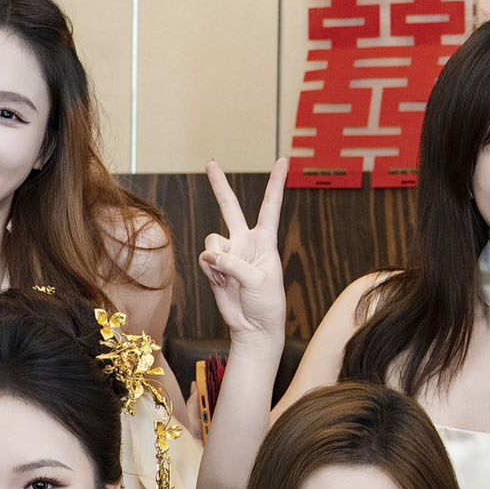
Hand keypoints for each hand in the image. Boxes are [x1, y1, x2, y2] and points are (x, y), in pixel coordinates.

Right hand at [198, 169, 283, 340]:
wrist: (253, 328)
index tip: (283, 160)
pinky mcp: (215, 267)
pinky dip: (211, 272)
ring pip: (211, 240)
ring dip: (217, 259)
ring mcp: (229, 254)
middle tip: (210, 162)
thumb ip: (233, 264)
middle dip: (219, 185)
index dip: (276, 183)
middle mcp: (246, 242)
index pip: (270, 206)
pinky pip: (205, 259)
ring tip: (229, 278)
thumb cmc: (267, 304)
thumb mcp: (258, 281)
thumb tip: (209, 255)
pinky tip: (223, 284)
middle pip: (230, 207)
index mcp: (265, 241)